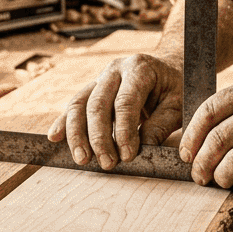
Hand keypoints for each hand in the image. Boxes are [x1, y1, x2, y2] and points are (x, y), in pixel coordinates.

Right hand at [47, 54, 183, 169]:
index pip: (125, 102)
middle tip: (107, 163)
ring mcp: (100, 78)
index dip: (124, 131)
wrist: (169, 68)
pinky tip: (55, 138)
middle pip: (97, 104)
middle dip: (99, 137)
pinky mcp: (92, 89)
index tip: (127, 155)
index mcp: (139, 68)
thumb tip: (142, 150)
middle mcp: (115, 69)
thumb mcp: (177, 105)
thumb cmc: (176, 88)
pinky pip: (74, 105)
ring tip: (82, 159)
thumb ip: (160, 126)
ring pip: (79, 104)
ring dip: (77, 134)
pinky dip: (64, 123)